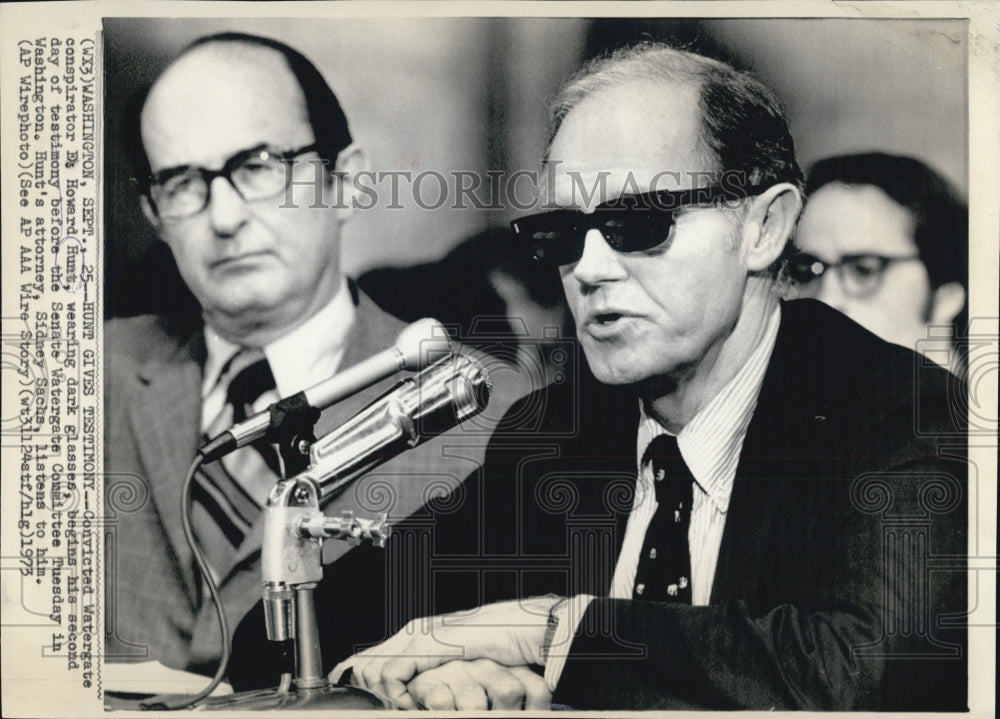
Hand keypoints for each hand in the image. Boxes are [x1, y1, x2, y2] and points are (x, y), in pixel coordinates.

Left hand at [331, 596, 559, 708]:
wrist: (532, 630)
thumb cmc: (505, 648)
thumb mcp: (463, 667)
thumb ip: (438, 674)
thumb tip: (420, 695)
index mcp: (422, 634)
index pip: (373, 656)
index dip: (357, 675)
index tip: (358, 698)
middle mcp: (416, 631)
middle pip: (364, 662)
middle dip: (366, 691)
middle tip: (386, 711)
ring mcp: (421, 635)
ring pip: (371, 669)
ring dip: (382, 697)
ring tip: (403, 711)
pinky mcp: (429, 644)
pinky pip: (390, 673)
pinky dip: (395, 696)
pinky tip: (411, 706)